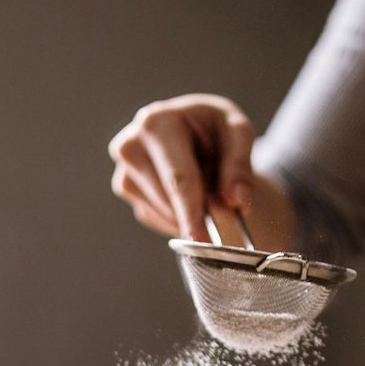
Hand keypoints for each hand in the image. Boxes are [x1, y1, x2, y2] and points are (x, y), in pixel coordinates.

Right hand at [108, 94, 255, 242]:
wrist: (193, 130)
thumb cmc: (214, 129)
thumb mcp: (237, 133)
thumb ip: (240, 164)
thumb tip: (237, 200)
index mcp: (157, 123)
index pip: (178, 178)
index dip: (193, 212)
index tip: (204, 242)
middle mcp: (131, 145)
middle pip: (166, 199)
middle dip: (196, 214)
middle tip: (222, 215)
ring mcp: (124, 169)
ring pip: (160, 212)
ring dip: (187, 213)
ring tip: (204, 188)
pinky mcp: (124, 187)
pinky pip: (154, 215)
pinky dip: (175, 214)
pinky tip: (185, 194)